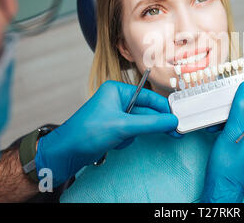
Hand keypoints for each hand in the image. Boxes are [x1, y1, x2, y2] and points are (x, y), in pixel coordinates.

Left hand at [35, 80, 177, 186]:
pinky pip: (131, 132)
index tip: (177, 118)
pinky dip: (128, 139)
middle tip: (175, 132)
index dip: (164, 108)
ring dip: (136, 133)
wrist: (66, 152)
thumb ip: (151, 123)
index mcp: (117, 90)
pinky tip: (117, 143)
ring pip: (139, 123)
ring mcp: (115, 114)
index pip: (148, 97)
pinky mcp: (114, 128)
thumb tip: (172, 121)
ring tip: (124, 139)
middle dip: (155, 123)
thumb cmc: (87, 132)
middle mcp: (117, 100)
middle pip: (146, 111)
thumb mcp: (123, 126)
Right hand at [201, 81, 243, 202]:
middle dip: (240, 106)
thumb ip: (241, 108)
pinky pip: (243, 127)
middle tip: (226, 103)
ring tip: (217, 121)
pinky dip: (231, 125)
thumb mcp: (232, 133)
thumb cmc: (228, 167)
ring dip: (232, 116)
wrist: (221, 188)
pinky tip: (217, 128)